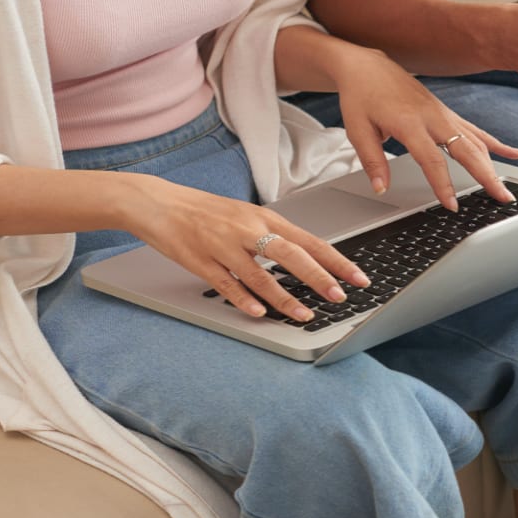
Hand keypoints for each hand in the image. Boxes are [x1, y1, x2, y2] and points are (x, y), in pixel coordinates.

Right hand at [122, 178, 369, 322]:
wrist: (158, 202)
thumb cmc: (207, 212)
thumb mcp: (248, 217)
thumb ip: (276, 237)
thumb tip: (311, 258)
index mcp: (265, 218)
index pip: (310, 241)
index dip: (337, 261)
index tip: (359, 278)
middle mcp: (248, 230)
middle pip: (291, 254)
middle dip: (319, 277)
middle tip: (340, 297)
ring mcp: (224, 246)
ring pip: (260, 274)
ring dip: (284, 297)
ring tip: (304, 315)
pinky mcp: (200, 261)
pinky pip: (226, 283)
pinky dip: (243, 299)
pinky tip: (258, 312)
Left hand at [329, 45, 517, 210]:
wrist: (368, 67)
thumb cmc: (361, 97)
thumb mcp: (357, 130)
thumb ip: (372, 161)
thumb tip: (381, 188)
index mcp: (409, 123)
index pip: (432, 160)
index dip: (444, 185)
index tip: (452, 205)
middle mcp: (433, 117)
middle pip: (467, 150)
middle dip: (486, 176)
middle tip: (501, 198)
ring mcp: (444, 114)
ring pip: (476, 142)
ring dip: (494, 166)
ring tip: (506, 189)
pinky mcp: (448, 113)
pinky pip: (477, 130)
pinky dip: (497, 144)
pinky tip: (516, 154)